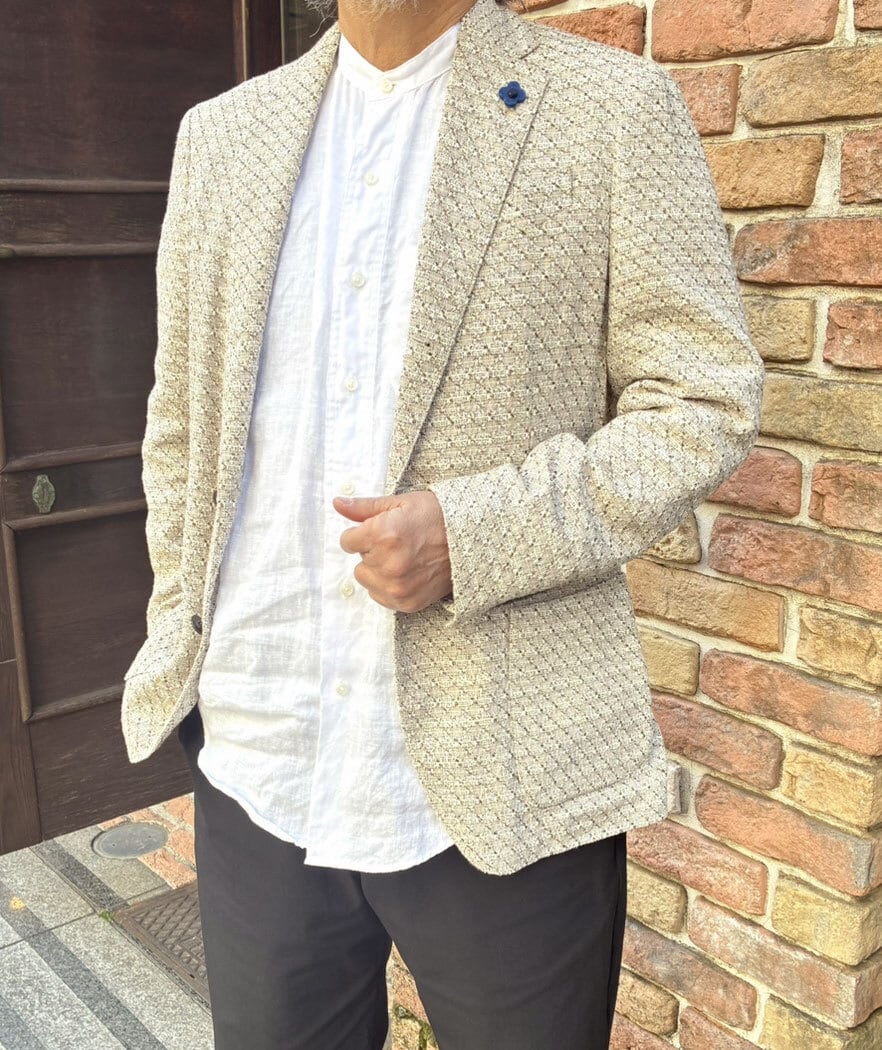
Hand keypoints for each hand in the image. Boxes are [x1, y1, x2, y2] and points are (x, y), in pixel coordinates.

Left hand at [334, 491, 452, 613]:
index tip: (381, 529)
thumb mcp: (401, 503)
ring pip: (367, 580)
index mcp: (383, 535)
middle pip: (358, 561)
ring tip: (404, 558)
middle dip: (373, 551)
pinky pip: (380, 597)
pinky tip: (408, 572)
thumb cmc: (437, 516)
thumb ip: (364, 507)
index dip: (363, 533)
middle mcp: (388, 564)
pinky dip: (389, 586)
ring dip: (378, 570)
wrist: (472, 539)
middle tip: (399, 542)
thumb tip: (337, 504)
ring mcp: (398, 587)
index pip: (347, 541)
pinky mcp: (407, 602)